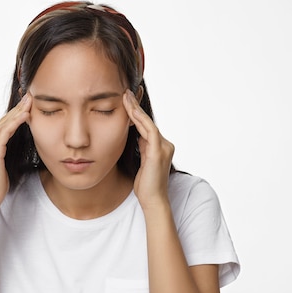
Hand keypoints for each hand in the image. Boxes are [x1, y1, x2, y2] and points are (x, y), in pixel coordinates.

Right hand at [0, 94, 31, 208]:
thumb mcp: (2, 162)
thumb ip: (5, 149)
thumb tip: (16, 141)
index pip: (1, 125)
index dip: (14, 113)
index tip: (26, 104)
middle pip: (2, 121)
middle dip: (17, 108)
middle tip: (30, 96)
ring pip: (4, 124)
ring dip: (18, 112)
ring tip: (30, 102)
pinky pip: (5, 133)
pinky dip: (15, 123)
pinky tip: (25, 115)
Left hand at [123, 89, 173, 209]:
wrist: (153, 200)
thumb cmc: (145, 186)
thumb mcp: (141, 163)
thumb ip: (141, 149)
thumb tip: (135, 137)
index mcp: (161, 147)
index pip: (147, 126)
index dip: (137, 113)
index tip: (127, 101)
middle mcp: (165, 144)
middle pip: (148, 121)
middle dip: (136, 106)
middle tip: (126, 92)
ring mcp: (163, 147)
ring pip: (148, 122)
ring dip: (136, 109)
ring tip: (125, 96)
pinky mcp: (158, 151)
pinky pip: (148, 130)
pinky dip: (138, 119)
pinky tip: (129, 110)